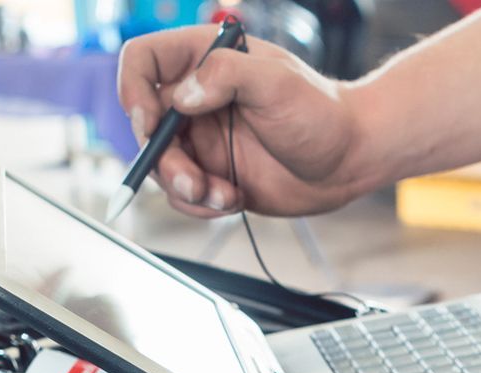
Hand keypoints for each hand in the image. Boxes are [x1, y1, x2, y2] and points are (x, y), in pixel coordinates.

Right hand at [117, 26, 375, 217]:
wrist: (348, 160)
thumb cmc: (321, 112)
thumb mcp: (277, 83)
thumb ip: (227, 76)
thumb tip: (182, 96)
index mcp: (204, 59)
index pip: (142, 61)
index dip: (133, 90)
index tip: (150, 123)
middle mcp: (195, 97)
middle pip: (144, 124)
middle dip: (161, 159)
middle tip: (192, 180)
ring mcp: (200, 137)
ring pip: (159, 165)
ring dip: (183, 187)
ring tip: (220, 194)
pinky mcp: (210, 172)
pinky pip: (180, 194)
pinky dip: (198, 204)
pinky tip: (231, 199)